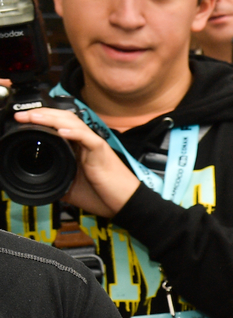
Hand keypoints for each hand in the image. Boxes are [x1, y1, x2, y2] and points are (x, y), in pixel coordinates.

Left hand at [13, 106, 139, 216]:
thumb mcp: (71, 188)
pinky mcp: (102, 153)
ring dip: (52, 119)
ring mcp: (95, 145)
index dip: (40, 119)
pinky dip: (75, 133)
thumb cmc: (104, 196)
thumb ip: (57, 180)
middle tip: (22, 116)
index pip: (58, 125)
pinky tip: (61, 132)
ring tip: (35, 118)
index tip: (21, 121)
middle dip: (41, 114)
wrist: (126, 204)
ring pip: (74, 123)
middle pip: (64, 118)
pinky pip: (88, 138)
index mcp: (78, 148)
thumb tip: (39, 183)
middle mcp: (86, 142)